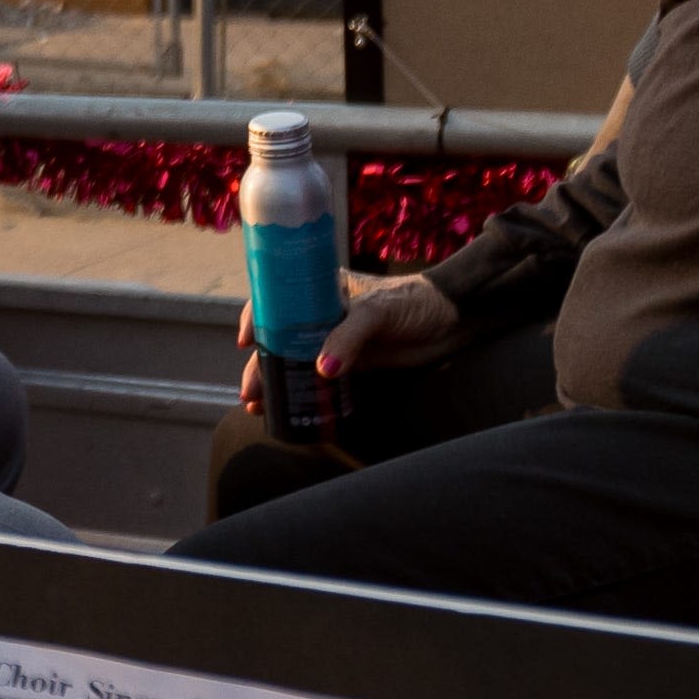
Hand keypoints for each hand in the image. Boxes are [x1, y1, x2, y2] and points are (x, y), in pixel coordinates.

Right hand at [234, 274, 464, 413]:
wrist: (452, 321)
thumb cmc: (414, 302)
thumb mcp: (378, 312)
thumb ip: (350, 337)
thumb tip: (322, 370)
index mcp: (323, 289)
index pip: (279, 298)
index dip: (257, 318)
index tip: (246, 342)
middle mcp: (324, 313)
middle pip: (282, 337)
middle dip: (262, 364)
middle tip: (251, 391)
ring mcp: (338, 340)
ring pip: (297, 361)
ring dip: (277, 382)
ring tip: (260, 407)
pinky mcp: (354, 364)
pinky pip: (321, 380)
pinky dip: (304, 394)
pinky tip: (291, 409)